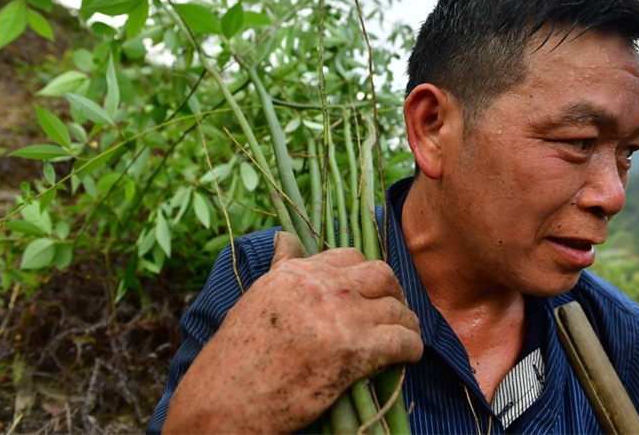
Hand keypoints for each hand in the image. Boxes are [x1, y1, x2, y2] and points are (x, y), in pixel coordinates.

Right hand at [163, 231, 422, 433]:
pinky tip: (408, 357)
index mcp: (298, 272)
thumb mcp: (258, 298)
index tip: (369, 292)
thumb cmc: (236, 356)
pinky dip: (412, 348)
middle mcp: (322, 287)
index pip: (349, 256)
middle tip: (392, 310)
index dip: (365, 274)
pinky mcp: (356, 351)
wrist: (226, 400)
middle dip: (393, 291)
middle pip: (381, 274)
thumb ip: (281, 267)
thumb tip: (285, 237)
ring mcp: (342, 316)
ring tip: (404, 336)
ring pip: (396, 308)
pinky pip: (402, 340)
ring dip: (406, 323)